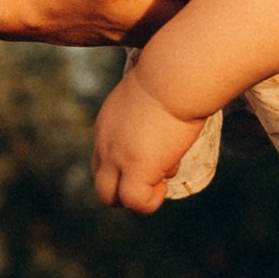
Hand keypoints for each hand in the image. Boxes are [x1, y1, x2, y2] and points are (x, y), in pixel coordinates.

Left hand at [92, 58, 206, 211]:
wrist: (174, 76)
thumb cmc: (173, 77)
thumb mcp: (151, 95)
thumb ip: (149, 112)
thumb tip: (176, 114)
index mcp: (107, 125)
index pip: (104, 160)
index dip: (128, 166)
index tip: (156, 153)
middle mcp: (105, 143)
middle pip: (102, 184)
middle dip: (129, 187)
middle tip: (156, 174)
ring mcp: (117, 157)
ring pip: (109, 198)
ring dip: (137, 197)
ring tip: (163, 178)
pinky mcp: (135, 168)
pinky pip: (134, 202)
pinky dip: (150, 201)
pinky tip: (166, 181)